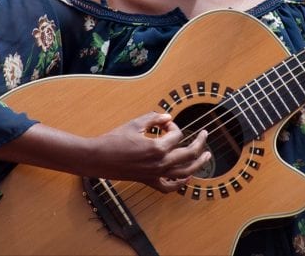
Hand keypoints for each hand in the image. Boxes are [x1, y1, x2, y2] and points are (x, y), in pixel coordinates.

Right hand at [86, 112, 210, 192]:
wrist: (97, 158)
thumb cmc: (114, 140)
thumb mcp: (135, 124)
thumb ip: (154, 118)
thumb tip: (168, 117)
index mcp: (157, 148)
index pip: (177, 135)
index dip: (173, 126)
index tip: (165, 123)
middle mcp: (160, 163)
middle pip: (189, 154)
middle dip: (200, 143)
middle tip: (205, 134)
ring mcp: (155, 174)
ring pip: (184, 172)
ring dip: (198, 164)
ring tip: (207, 156)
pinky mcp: (148, 181)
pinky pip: (169, 187)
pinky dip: (180, 184)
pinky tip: (187, 178)